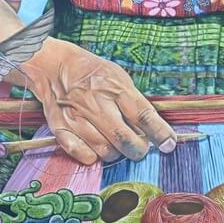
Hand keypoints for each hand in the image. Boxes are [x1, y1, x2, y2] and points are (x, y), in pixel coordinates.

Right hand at [22, 40, 177, 164]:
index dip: (160, 134)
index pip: (144, 116)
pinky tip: (95, 146)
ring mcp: (77, 117)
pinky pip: (83, 155)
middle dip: (137, 150)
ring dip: (115, 153)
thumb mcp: (119, 78)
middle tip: (138, 148)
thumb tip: (154, 133)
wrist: (54, 66)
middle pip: (125, 139)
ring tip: (114, 143)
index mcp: (115, 88)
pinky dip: (93, 156)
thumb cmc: (92, 74)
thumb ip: (135, 103)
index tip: (169, 144)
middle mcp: (96, 103)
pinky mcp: (61, 128)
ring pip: (105, 151)